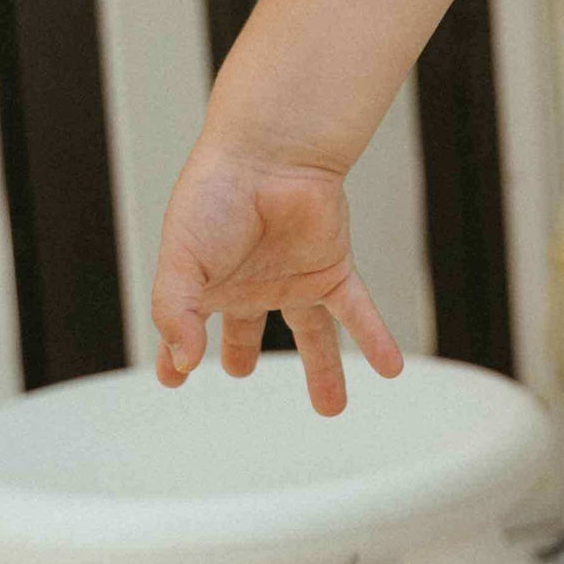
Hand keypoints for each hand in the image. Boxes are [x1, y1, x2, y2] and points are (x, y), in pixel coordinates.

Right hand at [150, 134, 404, 416]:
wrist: (271, 155)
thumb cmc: (216, 197)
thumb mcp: (180, 261)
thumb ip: (176, 314)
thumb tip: (184, 362)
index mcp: (207, 283)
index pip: (185, 328)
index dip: (175, 355)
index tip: (173, 378)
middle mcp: (251, 284)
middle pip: (246, 330)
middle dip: (240, 351)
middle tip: (238, 372)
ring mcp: (293, 279)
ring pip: (312, 335)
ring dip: (323, 371)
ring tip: (332, 409)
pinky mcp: (332, 269)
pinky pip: (357, 313)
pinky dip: (375, 339)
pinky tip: (390, 370)